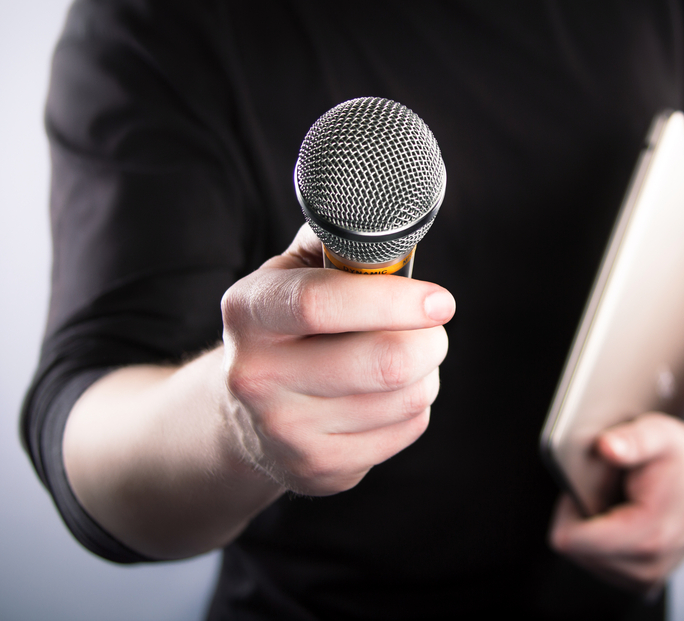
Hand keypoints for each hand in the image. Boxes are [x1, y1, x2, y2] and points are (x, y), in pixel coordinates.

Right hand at [221, 224, 454, 495]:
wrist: (243, 417)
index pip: (322, 303)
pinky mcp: (318, 470)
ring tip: (406, 357)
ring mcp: (285, 431)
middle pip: (384, 361)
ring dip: (426, 371)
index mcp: (249, 312)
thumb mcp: (293, 275)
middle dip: (429, 338)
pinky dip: (415, 406)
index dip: (393, 299)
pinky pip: (407, 429)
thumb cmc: (289, 326)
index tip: (440, 299)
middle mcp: (257, 376)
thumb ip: (337, 243)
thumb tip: (396, 214)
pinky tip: (388, 395)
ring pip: (407, 396)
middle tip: (432, 325)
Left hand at [549, 412, 683, 591]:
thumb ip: (631, 440)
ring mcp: (647, 577)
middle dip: (581, 517)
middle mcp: (647, 565)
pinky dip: (604, 542)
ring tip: (618, 504)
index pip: (571, 540)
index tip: (584, 487)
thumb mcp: (658, 433)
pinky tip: (623, 519)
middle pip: (576, 551)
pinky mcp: (644, 580)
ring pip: (585, 559)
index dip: (568, 507)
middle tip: (607, 491)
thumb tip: (606, 446)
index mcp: (646, 534)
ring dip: (592, 530)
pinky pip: (601, 565)